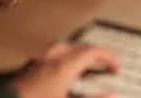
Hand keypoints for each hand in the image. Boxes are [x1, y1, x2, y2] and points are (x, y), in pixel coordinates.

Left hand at [4, 42, 118, 97]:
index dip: (107, 57)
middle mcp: (50, 59)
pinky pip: (47, 59)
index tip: (115, 67)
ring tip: (81, 69)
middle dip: (92, 55)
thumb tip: (113, 96)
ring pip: (60, 51)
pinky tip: (56, 76)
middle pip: (76, 48)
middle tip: (101, 66)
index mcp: (64, 66)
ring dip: (74, 57)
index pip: (91, 51)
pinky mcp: (24, 70)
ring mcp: (35, 63)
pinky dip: (58, 63)